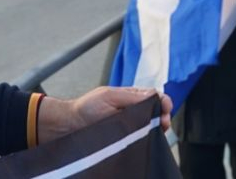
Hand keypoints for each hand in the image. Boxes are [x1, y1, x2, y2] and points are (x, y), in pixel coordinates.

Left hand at [37, 87, 171, 144]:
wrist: (70, 125)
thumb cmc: (86, 108)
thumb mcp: (109, 96)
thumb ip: (132, 96)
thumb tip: (154, 95)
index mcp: (131, 97)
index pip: (155, 97)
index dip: (163, 102)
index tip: (165, 108)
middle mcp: (133, 111)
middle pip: (157, 112)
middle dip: (164, 116)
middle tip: (163, 122)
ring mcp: (130, 126)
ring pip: (151, 126)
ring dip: (157, 128)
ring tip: (158, 130)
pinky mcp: (126, 140)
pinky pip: (141, 139)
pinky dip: (147, 139)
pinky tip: (148, 139)